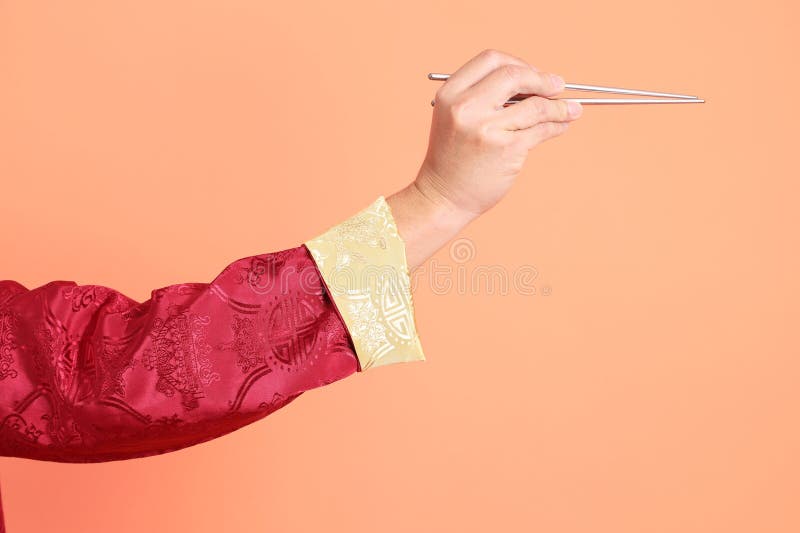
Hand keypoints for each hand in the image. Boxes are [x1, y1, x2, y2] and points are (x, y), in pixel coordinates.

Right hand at [415, 48, 582, 218]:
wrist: (443, 197)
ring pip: (535, 105)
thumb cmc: (453, 158)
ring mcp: (486, 128)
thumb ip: (485, 96)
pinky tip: (562, 125)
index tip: (533, 75)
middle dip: (541, 79)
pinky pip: (541, 129)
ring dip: (559, 106)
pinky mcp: (506, 149)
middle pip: (514, 74)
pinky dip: (558, 124)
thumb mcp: (456, 118)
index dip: (518, 63)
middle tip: (557, 87)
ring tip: (572, 110)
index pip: (491, 60)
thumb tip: (536, 82)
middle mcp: (465, 107)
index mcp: (450, 93)